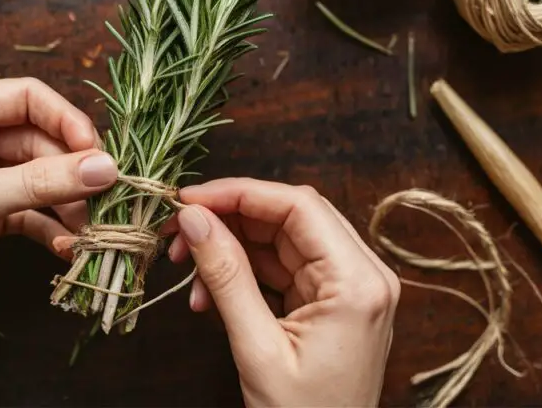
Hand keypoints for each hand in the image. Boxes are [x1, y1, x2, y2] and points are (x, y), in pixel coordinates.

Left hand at [0, 78, 118, 330]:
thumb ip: (42, 182)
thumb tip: (106, 168)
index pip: (28, 97)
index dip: (68, 121)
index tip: (98, 156)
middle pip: (41, 139)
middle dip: (71, 172)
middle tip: (102, 202)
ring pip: (40, 176)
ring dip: (65, 203)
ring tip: (86, 232)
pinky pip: (30, 208)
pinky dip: (49, 225)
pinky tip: (64, 247)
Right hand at [167, 178, 398, 406]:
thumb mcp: (257, 348)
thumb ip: (226, 276)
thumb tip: (193, 217)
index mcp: (359, 283)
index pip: (298, 206)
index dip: (239, 193)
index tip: (187, 199)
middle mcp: (363, 276)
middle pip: (289, 217)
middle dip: (229, 219)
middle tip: (178, 232)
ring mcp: (349, 289)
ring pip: (280, 240)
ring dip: (230, 249)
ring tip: (187, 271)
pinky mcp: (331, 303)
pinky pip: (281, 268)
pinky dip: (243, 274)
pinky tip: (208, 293)